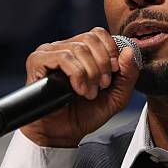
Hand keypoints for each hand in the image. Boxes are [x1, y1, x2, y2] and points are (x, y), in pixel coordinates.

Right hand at [20, 27, 139, 147]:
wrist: (63, 134)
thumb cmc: (86, 113)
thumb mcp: (117, 96)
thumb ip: (128, 75)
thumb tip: (130, 51)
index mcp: (82, 50)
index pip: (98, 33)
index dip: (111, 50)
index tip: (115, 71)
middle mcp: (64, 47)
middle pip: (90, 39)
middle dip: (103, 64)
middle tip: (103, 85)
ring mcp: (49, 53)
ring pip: (78, 49)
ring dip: (90, 73)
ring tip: (90, 93)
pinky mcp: (37, 61)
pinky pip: (62, 57)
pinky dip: (77, 74)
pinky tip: (78, 90)